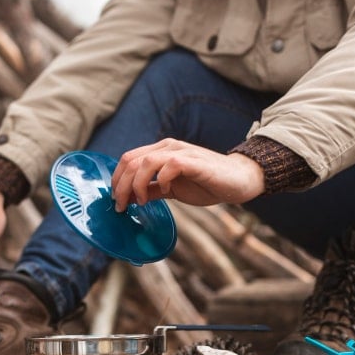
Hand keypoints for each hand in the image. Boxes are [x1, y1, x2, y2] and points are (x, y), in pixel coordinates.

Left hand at [110, 139, 265, 211]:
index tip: (117, 200)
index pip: (128, 159)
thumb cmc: (206, 184)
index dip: (117, 179)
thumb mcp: (171, 189)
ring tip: (140, 201)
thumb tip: (128, 198)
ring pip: (146, 161)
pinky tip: (165, 191)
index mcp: (160, 152)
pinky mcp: (194, 161)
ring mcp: (181, 152)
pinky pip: (169, 165)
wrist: (237, 181)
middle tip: (121, 206)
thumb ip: (150, 190)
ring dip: (137, 184)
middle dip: (121, 186)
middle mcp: (168, 147)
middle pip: (131, 161)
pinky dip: (161, 180)